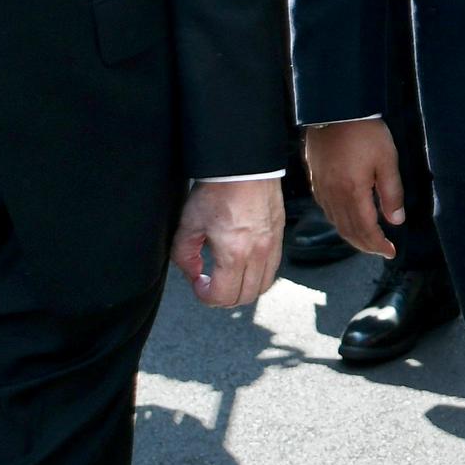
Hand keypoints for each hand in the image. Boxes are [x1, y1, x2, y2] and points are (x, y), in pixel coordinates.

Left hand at [170, 176, 281, 308]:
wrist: (244, 165)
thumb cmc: (217, 189)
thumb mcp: (189, 224)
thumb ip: (185, 255)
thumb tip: (193, 273)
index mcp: (234, 252)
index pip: (223, 296)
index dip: (205, 296)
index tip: (198, 284)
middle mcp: (258, 253)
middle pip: (245, 297)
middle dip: (223, 298)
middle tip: (210, 286)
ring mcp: (272, 245)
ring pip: (262, 286)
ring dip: (243, 290)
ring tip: (227, 278)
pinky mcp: (279, 236)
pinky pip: (272, 269)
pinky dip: (257, 276)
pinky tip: (243, 265)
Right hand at [303, 121, 403, 260]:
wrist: (334, 109)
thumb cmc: (364, 132)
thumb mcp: (387, 160)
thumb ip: (392, 193)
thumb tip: (396, 220)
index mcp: (352, 192)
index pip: (366, 229)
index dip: (378, 245)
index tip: (391, 252)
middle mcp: (333, 196)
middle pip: (349, 231)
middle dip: (366, 245)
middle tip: (382, 251)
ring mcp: (322, 189)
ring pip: (336, 223)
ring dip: (352, 236)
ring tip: (368, 240)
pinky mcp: (316, 180)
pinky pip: (327, 210)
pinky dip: (339, 222)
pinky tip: (348, 220)